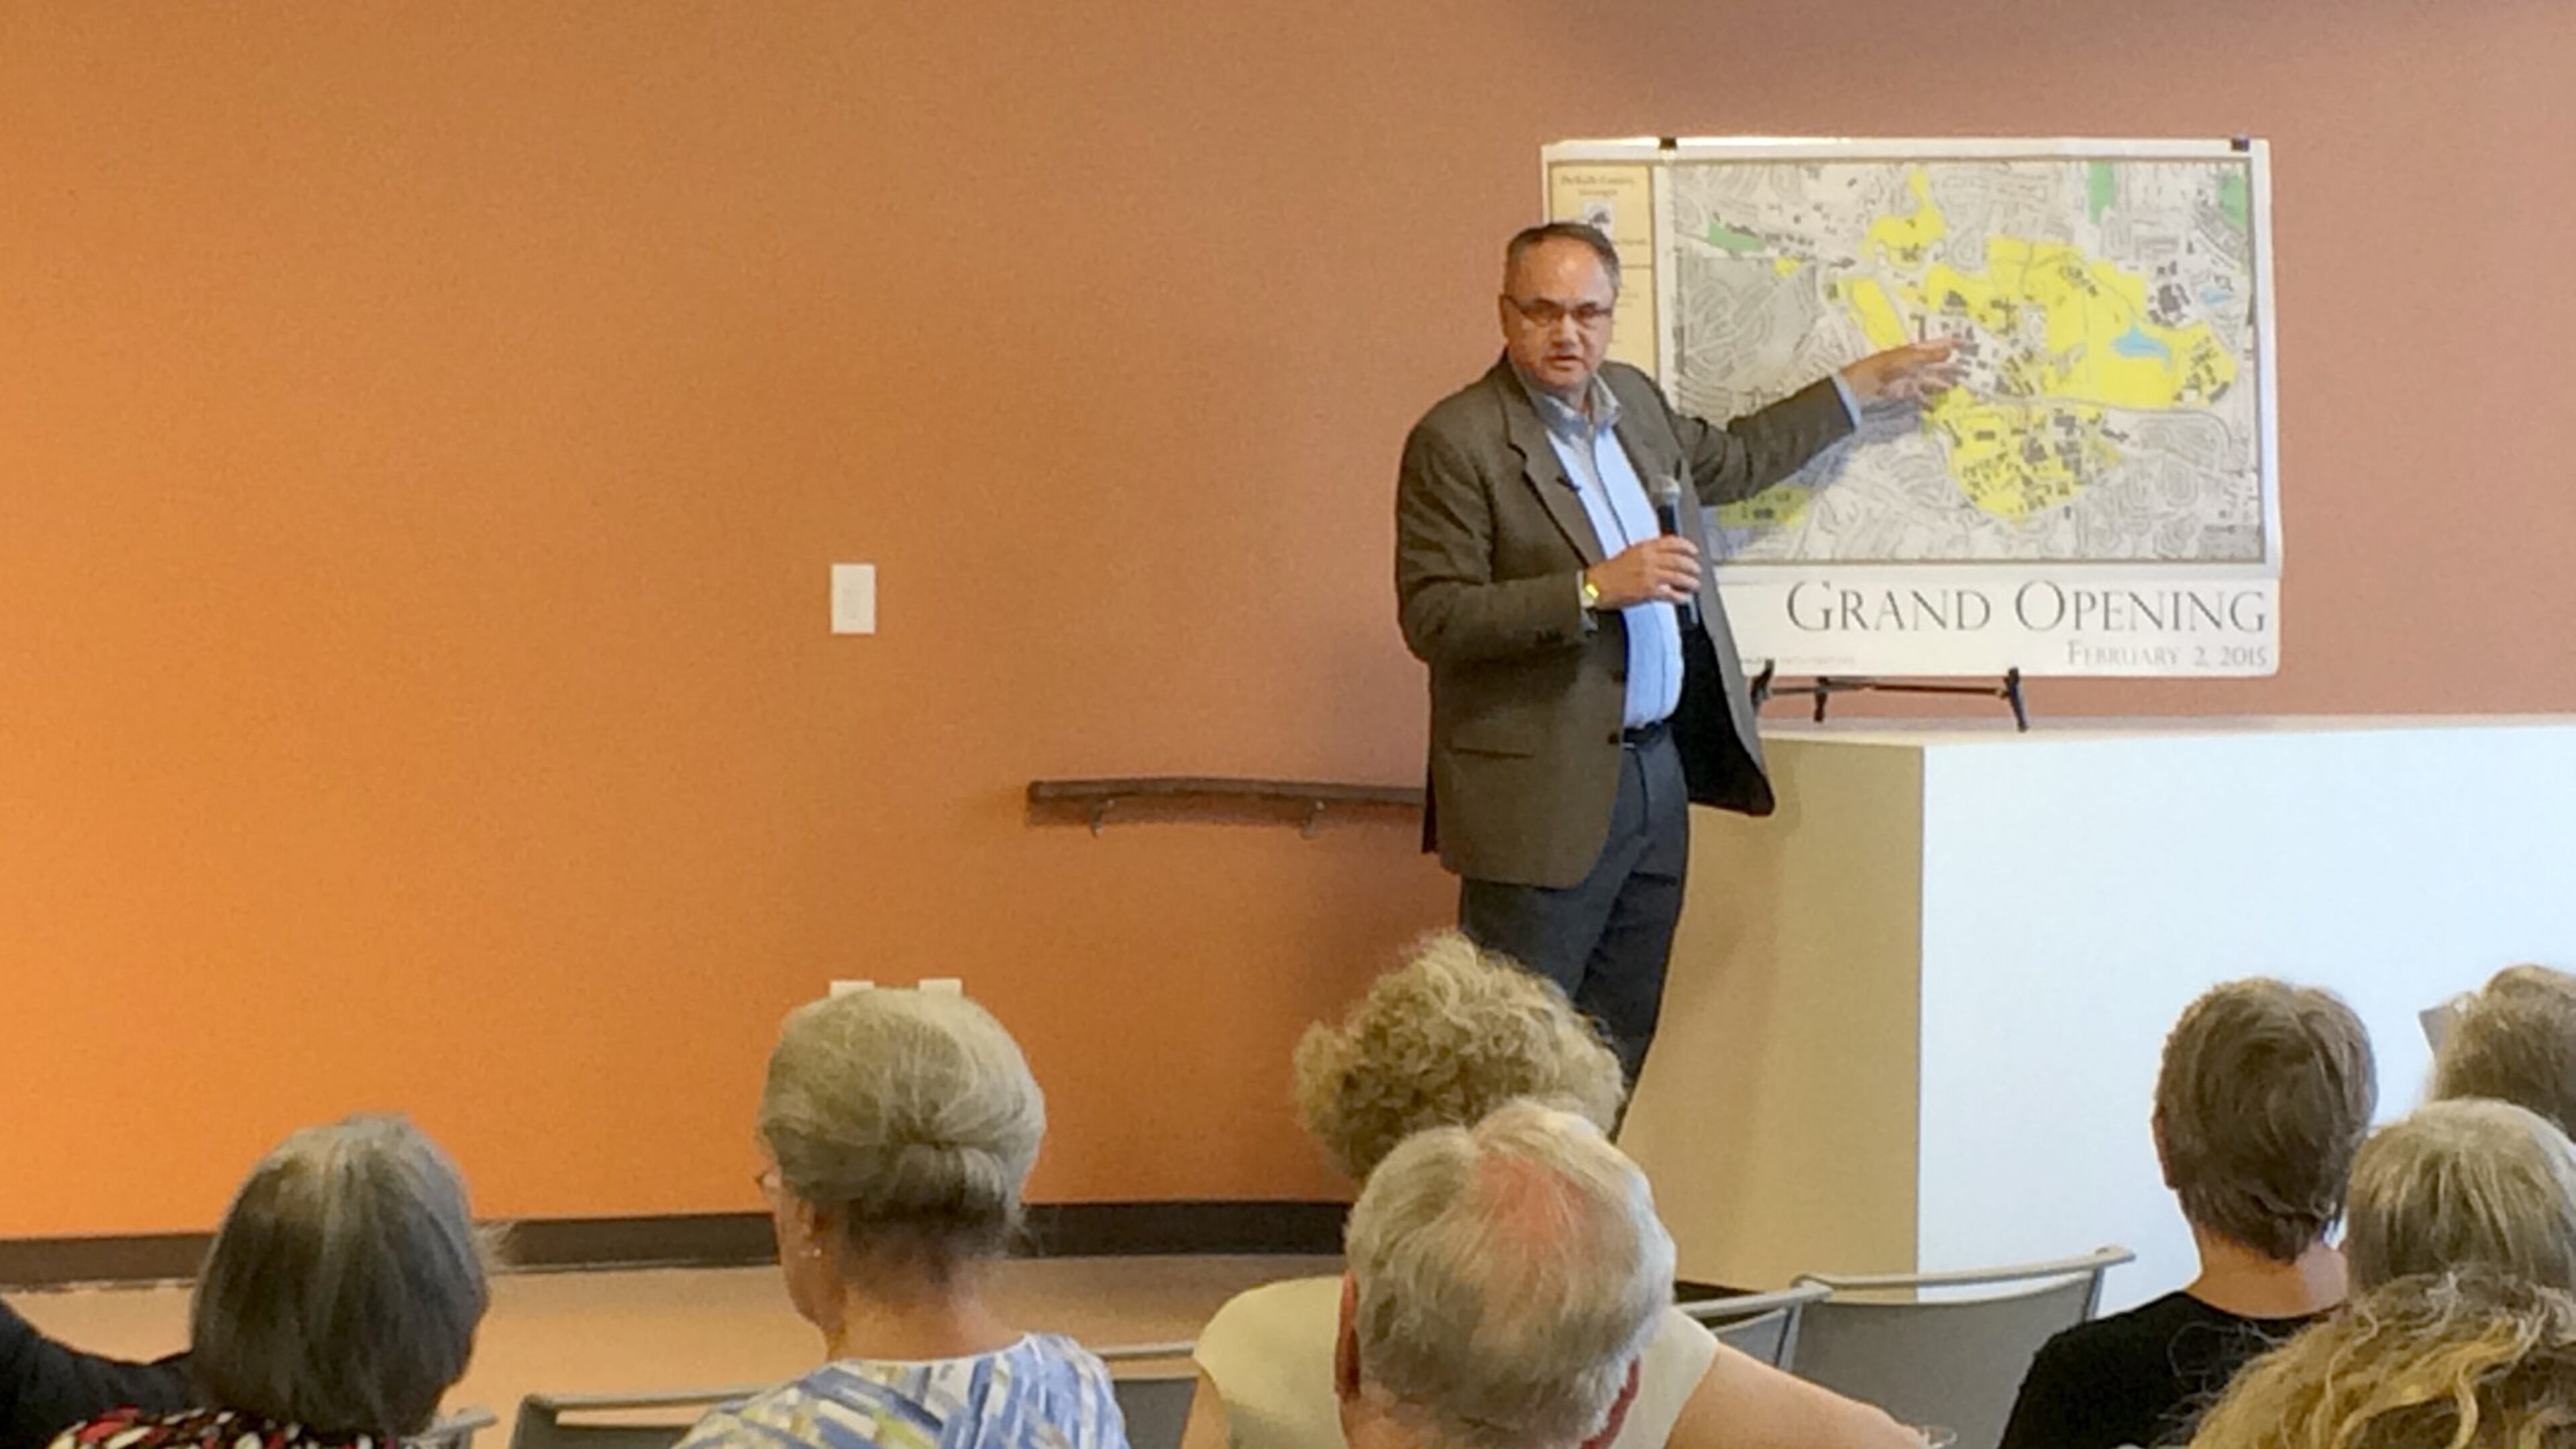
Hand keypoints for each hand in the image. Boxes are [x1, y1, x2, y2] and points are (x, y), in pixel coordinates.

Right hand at [1586, 536, 1700, 608]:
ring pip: (1678, 577)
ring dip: (1690, 582)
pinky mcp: (1649, 591)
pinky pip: (1671, 594)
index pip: (1672, 542)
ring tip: (1694, 585)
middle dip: (1692, 566)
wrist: (1596, 585)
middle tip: (1697, 570)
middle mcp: (1649, 560)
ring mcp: (1650, 575)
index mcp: (1644, 548)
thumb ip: (1648, 552)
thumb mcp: (1630, 553)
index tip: (1693, 550)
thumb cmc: (1610, 572)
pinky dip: (1680, 597)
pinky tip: (1684, 598)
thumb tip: (1665, 556)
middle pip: (1679, 560)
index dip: (1687, 546)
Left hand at [1840, 339, 1961, 403]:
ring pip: (1930, 380)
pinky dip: (1927, 401)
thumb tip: (1950, 350)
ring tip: (1955, 386)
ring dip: (1942, 383)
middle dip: (1950, 367)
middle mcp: (1915, 363)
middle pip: (1936, 364)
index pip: (1936, 345)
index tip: (1965, 342)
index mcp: (1916, 351)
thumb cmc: (1888, 365)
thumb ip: (1931, 355)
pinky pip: (1919, 396)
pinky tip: (1935, 406)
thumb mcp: (1911, 358)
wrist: (1866, 383)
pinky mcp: (1904, 391)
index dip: (1950, 342)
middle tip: (1967, 370)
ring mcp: (1910, 377)